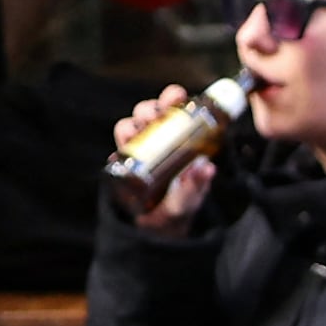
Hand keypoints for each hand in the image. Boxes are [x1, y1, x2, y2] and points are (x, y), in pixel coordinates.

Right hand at [113, 89, 214, 234]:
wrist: (160, 229)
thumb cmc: (181, 207)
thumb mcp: (192, 197)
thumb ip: (197, 184)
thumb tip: (207, 168)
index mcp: (179, 139)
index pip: (174, 109)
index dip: (172, 97)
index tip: (176, 96)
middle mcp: (158, 140)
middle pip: (148, 112)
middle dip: (149, 109)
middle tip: (154, 117)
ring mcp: (140, 150)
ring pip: (129, 126)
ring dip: (131, 125)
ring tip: (136, 133)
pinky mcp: (125, 164)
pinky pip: (118, 150)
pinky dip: (119, 150)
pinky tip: (121, 154)